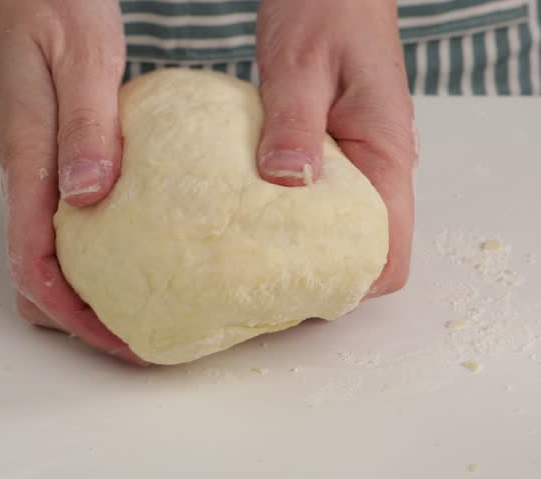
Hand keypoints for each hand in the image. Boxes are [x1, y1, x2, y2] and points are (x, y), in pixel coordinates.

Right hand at [0, 1, 145, 363]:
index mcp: (28, 160)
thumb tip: (88, 199)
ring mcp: (36, 169)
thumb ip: (86, 128)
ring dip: (88, 289)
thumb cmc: (50, 6)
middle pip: (36, 275)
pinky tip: (139, 243)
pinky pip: (66, 222)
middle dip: (80, 316)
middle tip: (139, 332)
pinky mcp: (52, 157)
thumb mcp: (82, 59)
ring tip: (145, 301)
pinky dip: (97, 250)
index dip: (73, 316)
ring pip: (50, 253)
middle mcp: (25, 175)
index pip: (34, 265)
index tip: (121, 340)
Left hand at [255, 0, 416, 296]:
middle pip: (363, 252)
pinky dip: (289, 216)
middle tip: (256, 283)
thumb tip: (286, 185)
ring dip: (300, 248)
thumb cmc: (326, 10)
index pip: (390, 252)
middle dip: (318, 276)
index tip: (297, 293)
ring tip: (245, 256)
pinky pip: (317, 200)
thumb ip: (293, 124)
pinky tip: (248, 214)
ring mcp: (355, 161)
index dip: (351, 285)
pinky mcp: (330, 151)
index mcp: (384, 153)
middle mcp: (377, 166)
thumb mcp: (300, 64)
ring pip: (339, 230)